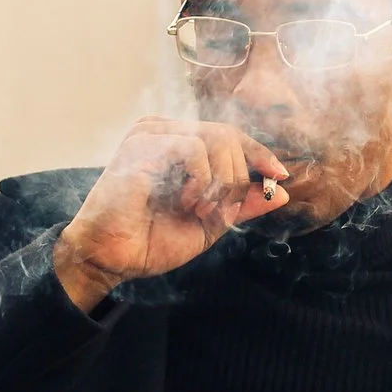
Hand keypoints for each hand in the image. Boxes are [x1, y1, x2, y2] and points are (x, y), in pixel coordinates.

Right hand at [53, 118, 289, 312]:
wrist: (110, 259)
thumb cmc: (149, 240)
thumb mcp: (210, 223)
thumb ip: (242, 205)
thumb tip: (282, 192)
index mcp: (177, 145)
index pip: (230, 135)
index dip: (259, 154)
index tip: (279, 175)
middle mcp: (164, 132)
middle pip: (229, 135)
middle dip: (236, 179)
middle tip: (218, 212)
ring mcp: (151, 134)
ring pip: (217, 137)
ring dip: (220, 182)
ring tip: (199, 209)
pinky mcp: (141, 143)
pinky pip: (193, 147)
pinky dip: (201, 179)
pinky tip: (185, 202)